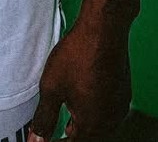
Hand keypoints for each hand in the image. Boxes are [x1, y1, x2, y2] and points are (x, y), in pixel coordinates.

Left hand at [27, 19, 130, 140]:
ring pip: (100, 124)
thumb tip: (36, 139)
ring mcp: (118, 104)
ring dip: (84, 124)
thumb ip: (44, 117)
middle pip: (89, 136)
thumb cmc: (79, 54)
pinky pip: (108, 110)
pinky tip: (85, 100)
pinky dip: (95, 110)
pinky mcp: (122, 90)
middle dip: (72, 135)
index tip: (48, 138)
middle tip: (57, 132)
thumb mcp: (51, 88)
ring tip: (69, 119)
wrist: (102, 29)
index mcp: (93, 124)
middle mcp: (110, 118)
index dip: (58, 141)